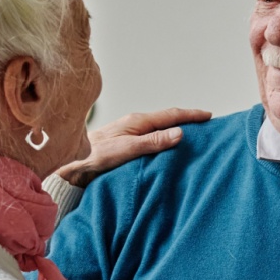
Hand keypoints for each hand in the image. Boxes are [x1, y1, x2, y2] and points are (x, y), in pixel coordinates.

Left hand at [56, 107, 211, 186]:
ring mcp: (129, 133)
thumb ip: (153, 142)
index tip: (209, 116)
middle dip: (187, 120)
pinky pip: (150, 138)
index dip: (191, 115)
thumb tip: (180, 132)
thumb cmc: (95, 157)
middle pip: (166, 119)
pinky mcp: (124, 144)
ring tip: (191, 135)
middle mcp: (134, 125)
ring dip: (175, 130)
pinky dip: (163, 140)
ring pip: (158, 129)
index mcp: (137, 122)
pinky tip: (165, 148)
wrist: (70, 165)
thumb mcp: (128, 150)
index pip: (171, 115)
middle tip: (205, 124)